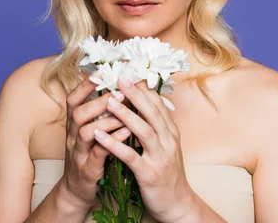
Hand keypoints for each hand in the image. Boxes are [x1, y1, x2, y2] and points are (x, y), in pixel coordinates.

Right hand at [60, 76, 132, 210]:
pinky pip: (98, 153)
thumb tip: (115, 89)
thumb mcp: (90, 132)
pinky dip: (112, 141)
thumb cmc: (89, 155)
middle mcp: (73, 136)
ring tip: (126, 112)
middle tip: (119, 93)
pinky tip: (127, 132)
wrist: (78, 190)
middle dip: (98, 101)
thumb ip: (98, 113)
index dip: (85, 85)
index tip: (101, 72)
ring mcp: (79, 153)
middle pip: (78, 113)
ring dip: (107, 120)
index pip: (73, 99)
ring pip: (86, 132)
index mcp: (74, 125)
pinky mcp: (88, 169)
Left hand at [93, 78, 196, 222]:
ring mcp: (160, 157)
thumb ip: (157, 126)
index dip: (143, 88)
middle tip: (119, 78)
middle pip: (152, 112)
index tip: (129, 73)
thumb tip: (144, 103)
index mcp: (171, 132)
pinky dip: (115, 145)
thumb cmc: (167, 173)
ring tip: (109, 101)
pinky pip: (131, 156)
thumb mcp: (166, 146)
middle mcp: (168, 141)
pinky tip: (100, 136)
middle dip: (135, 94)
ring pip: (144, 130)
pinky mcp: (150, 174)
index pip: (158, 104)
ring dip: (126, 114)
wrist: (177, 204)